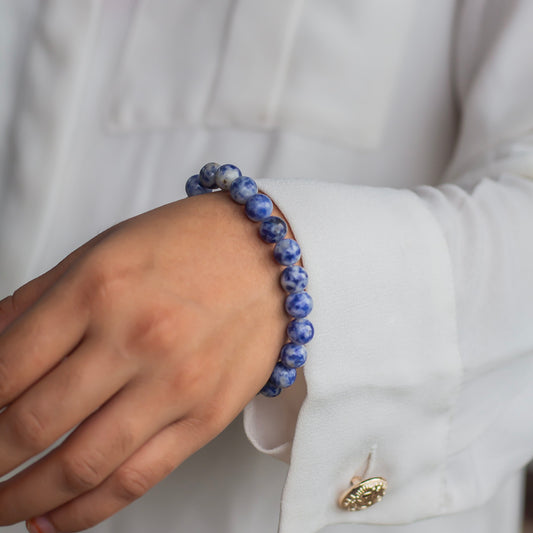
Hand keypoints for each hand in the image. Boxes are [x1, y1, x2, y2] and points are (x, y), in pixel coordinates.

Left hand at [0, 192, 287, 531]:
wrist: (270, 255)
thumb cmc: (187, 245)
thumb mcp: (102, 252)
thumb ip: (36, 303)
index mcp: (98, 288)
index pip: (4, 370)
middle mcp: (136, 338)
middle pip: (31, 425)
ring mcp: (175, 384)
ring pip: (80, 467)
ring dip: (22, 498)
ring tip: (0, 505)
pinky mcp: (207, 416)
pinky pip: (137, 478)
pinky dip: (85, 510)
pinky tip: (52, 518)